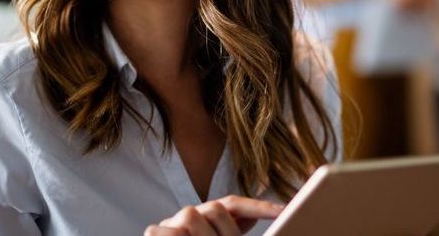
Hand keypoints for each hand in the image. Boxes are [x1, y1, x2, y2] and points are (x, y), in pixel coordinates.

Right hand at [144, 195, 283, 235]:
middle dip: (227, 231)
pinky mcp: (154, 233)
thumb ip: (232, 230)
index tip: (284, 211)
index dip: (259, 207)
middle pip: (214, 207)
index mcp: (210, 219)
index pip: (234, 205)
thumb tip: (251, 216)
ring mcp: (171, 224)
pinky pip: (161, 230)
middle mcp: (191, 216)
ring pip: (190, 216)